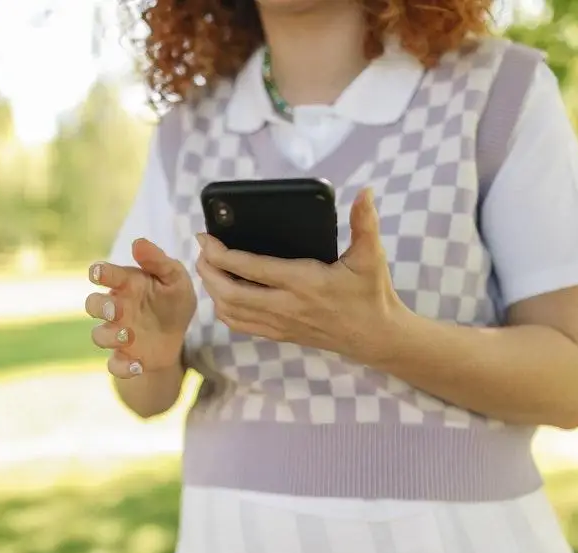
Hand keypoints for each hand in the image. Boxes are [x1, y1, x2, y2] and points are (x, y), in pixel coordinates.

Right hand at [85, 239, 195, 377]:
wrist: (178, 334)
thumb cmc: (172, 299)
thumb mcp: (175, 278)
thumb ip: (158, 260)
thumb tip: (138, 242)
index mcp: (126, 284)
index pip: (105, 274)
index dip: (99, 273)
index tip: (99, 273)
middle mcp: (116, 308)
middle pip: (92, 304)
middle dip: (99, 306)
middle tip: (115, 309)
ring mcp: (118, 333)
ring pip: (98, 335)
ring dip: (109, 336)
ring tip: (128, 335)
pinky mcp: (126, 356)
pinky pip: (114, 365)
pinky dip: (123, 368)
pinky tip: (138, 365)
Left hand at [195, 188, 407, 359]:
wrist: (375, 336)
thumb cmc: (371, 293)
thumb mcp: (371, 256)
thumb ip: (365, 222)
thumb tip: (366, 191)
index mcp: (304, 282)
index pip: (251, 269)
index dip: (221, 253)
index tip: (205, 238)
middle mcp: (286, 306)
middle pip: (230, 293)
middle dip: (208, 271)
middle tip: (202, 251)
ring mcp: (280, 323)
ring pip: (230, 311)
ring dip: (212, 289)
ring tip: (208, 267)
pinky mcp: (279, 334)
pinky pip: (241, 324)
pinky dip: (224, 309)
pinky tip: (222, 293)